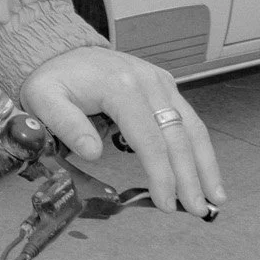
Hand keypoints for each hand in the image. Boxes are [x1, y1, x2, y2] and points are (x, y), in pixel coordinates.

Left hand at [20, 47, 225, 216]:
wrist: (62, 49)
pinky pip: (188, 118)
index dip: (161, 174)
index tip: (166, 204)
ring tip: (215, 197)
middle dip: (190, 177)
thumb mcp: (43, 99)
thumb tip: (93, 153)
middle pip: (176, 136)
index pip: (149, 139)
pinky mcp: (165, 84)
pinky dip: (200, 147)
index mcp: (120, 87)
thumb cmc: (53, 78)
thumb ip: (65, 124)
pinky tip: (206, 170)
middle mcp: (148, 82)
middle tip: (197, 210)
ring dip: (206, 164)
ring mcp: (160, 81)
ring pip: (191, 127)